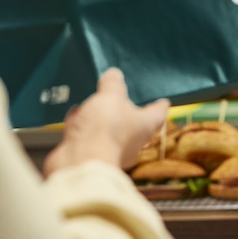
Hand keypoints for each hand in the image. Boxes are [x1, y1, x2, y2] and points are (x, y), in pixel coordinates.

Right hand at [43, 69, 169, 175]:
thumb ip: (113, 84)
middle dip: (124, 111)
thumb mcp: (110, 97)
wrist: (79, 163)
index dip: (159, 105)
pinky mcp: (90, 158)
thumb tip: (114, 75)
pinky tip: (74, 119)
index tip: (163, 101)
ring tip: (91, 105)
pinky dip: (82, 129)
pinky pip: (88, 139)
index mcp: (144, 126)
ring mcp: (111, 152)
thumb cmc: (104, 130)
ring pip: (108, 131)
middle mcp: (132, 143)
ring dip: (99, 119)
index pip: (158, 114)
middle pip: (132, 124)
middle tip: (119, 98)